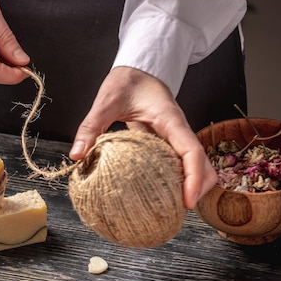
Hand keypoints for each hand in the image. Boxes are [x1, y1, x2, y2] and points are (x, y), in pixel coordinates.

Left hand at [69, 66, 216, 208]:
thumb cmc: (126, 81)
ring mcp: (176, 137)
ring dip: (190, 186)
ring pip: (196, 165)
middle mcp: (179, 131)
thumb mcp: (105, 102)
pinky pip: (181, 163)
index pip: (192, 152)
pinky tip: (160, 194)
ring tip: (171, 208)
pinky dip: (178, 179)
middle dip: (198, 189)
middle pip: (204, 164)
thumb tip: (76, 155)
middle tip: (179, 212)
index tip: (187, 201)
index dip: (194, 178)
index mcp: (170, 121)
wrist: (138, 68)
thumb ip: (91, 127)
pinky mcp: (169, 141)